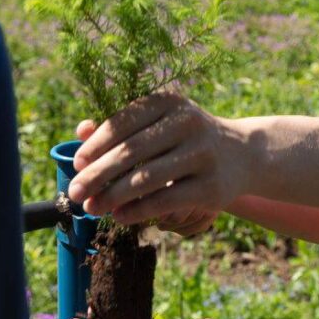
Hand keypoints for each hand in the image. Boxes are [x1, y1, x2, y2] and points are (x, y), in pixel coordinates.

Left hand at [68, 94, 249, 226]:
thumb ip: (122, 127)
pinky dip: (137, 210)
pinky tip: (120, 217)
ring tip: (92, 208)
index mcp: (169, 102)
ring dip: (112, 196)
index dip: (96, 146)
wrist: (242, 154)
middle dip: (97, 175)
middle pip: (131, 152)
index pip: (123, 123)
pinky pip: (165, 200)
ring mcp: (202, 154)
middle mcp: (188, 123)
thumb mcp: (160, 122)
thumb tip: (80, 132)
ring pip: (146, 179)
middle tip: (75, 192)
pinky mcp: (211, 186)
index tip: (77, 165)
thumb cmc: (185, 138)